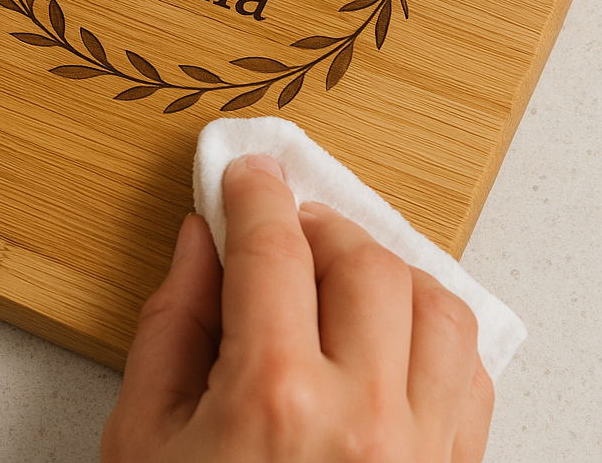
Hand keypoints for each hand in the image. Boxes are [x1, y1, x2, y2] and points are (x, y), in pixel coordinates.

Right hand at [101, 154, 494, 462]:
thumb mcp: (144, 435)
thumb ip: (171, 321)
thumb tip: (202, 239)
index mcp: (273, 400)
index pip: (273, 248)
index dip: (255, 194)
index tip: (245, 174)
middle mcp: (363, 419)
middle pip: (362, 260)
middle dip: (315, 224)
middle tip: (279, 230)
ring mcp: (423, 452)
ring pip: (433, 302)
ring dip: (380, 267)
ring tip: (335, 275)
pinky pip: (466, 368)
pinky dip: (428, 326)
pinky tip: (384, 332)